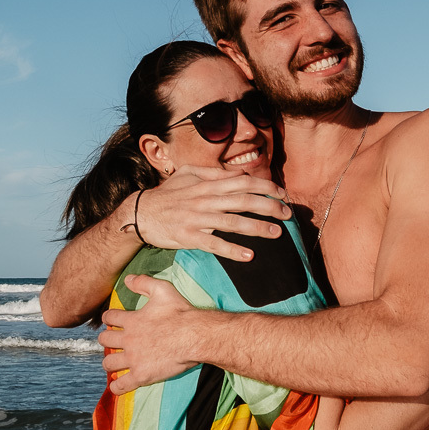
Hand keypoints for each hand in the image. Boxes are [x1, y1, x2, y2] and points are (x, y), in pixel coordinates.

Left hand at [99, 274, 205, 393]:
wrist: (195, 336)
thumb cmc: (181, 313)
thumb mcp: (163, 290)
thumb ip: (143, 283)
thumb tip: (127, 279)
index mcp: (131, 321)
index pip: (110, 318)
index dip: (110, 318)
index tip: (113, 321)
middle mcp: (128, 340)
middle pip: (105, 340)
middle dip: (108, 340)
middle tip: (115, 342)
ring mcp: (133, 359)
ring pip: (109, 363)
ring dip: (110, 362)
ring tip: (116, 362)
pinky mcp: (141, 375)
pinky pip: (121, 385)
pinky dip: (117, 386)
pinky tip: (118, 385)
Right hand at [135, 166, 292, 260]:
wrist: (140, 213)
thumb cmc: (168, 194)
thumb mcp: (188, 175)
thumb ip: (214, 174)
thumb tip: (239, 174)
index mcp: (208, 184)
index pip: (243, 182)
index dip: (266, 187)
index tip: (283, 194)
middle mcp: (205, 199)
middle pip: (243, 200)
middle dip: (269, 206)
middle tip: (288, 214)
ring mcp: (197, 218)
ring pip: (232, 222)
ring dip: (257, 227)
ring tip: (277, 234)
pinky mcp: (189, 237)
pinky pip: (214, 244)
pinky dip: (232, 250)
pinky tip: (249, 255)